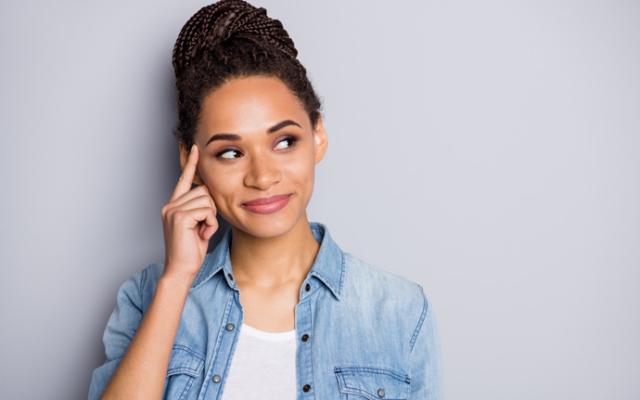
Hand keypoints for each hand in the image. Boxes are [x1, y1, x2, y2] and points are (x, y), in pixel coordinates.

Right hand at [160, 144, 218, 282]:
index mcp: (174, 205)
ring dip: (211, 218)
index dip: (190, 163)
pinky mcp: (179, 217)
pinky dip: (210, 224)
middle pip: (204, 191)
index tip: (195, 148)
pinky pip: (207, 211)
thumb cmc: (191, 250)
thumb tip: (209, 193)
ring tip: (201, 232)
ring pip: (207, 200)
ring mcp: (173, 210)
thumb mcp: (198, 225)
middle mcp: (170, 205)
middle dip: (210, 210)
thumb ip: (200, 209)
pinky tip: (201, 235)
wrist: (181, 269)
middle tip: (203, 228)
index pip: (184, 180)